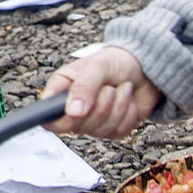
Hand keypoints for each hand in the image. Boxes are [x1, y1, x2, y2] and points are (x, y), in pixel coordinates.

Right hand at [42, 46, 160, 139]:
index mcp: (62, 90)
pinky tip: (127, 100)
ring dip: (117, 107)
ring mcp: (93, 121)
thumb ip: (83, 87)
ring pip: (100, 130)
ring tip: (120, 89)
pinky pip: (117, 131)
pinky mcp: (111, 129)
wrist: (145, 68)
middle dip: (100, 106)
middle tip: (108, 88)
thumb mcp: (97, 66)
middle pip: (77, 126)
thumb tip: (72, 111)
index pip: (47, 116)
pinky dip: (128, 114)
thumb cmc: (116, 61)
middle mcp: (74, 108)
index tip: (75, 111)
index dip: (59, 119)